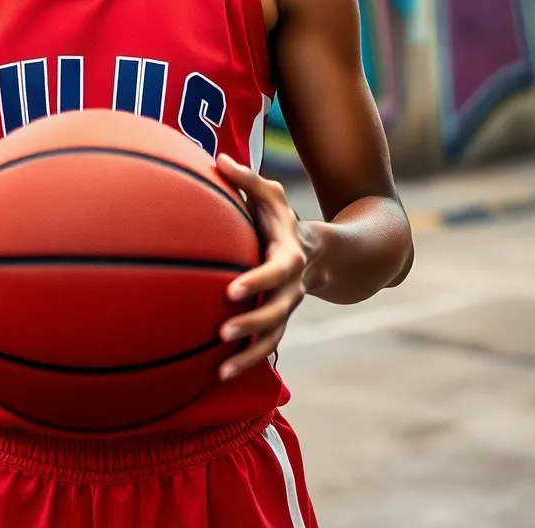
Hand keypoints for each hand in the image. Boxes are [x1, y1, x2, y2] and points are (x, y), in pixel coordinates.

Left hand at [215, 153, 306, 380]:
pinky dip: (247, 363)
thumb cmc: (282, 219)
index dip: (257, 280)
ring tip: (221, 372)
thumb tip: (219, 159)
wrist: (315, 251)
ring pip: (273, 338)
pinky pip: (266, 348)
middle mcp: (292, 288)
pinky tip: (219, 377)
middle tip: (222, 332)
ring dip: (249, 356)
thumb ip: (247, 179)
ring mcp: (286, 309)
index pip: (276, 271)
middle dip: (251, 324)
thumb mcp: (271, 194)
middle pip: (276, 312)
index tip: (231, 290)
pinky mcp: (276, 323)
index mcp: (290, 257)